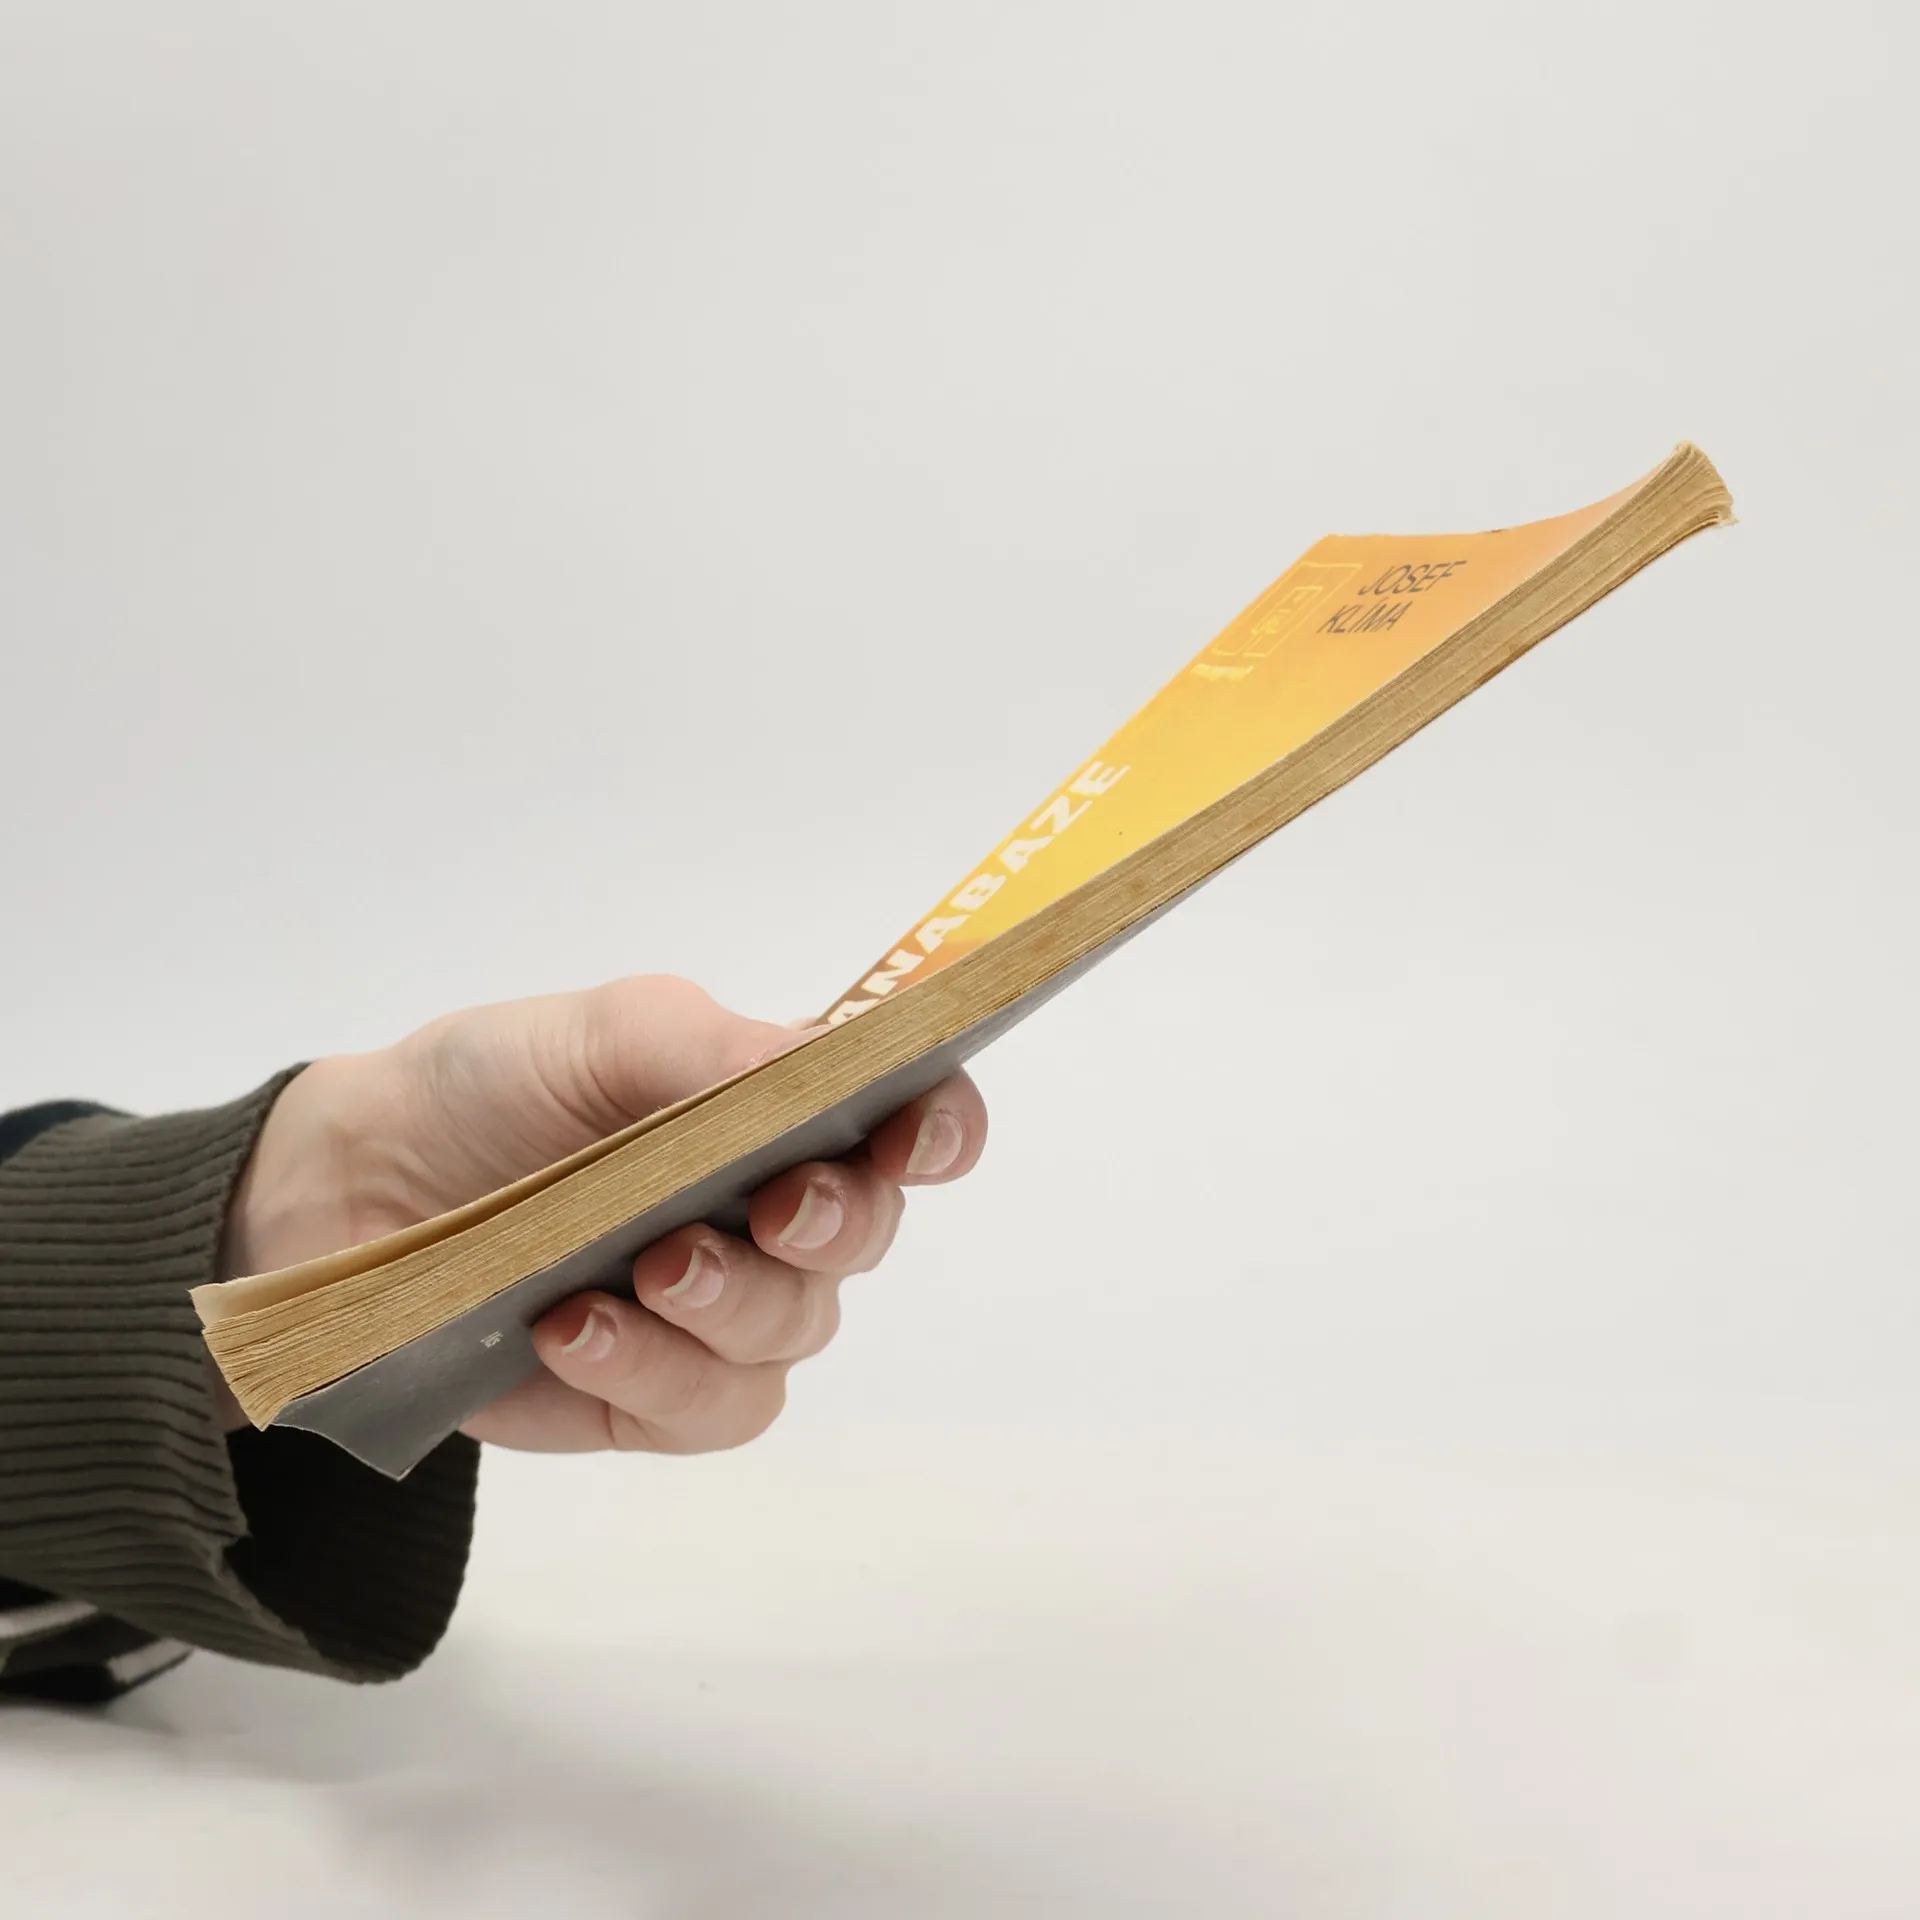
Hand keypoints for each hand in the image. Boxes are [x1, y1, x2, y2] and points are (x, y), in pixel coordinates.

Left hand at [221, 976, 985, 1452]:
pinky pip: (709, 1407)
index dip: (940, 1129)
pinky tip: (572, 1328)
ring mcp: (720, 1314)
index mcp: (781, 1110)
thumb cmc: (492, 1087)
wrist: (356, 1187)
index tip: (915, 1132)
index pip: (911, 1122)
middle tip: (771, 1205)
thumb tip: (821, 1060)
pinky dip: (651, 1369)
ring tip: (645, 1268)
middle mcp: (772, 1214)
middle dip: (832, 1223)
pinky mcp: (656, 1397)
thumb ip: (709, 1043)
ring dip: (730, 1303)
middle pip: (866, 1235)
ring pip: (795, 1332)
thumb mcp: (598, 1031)